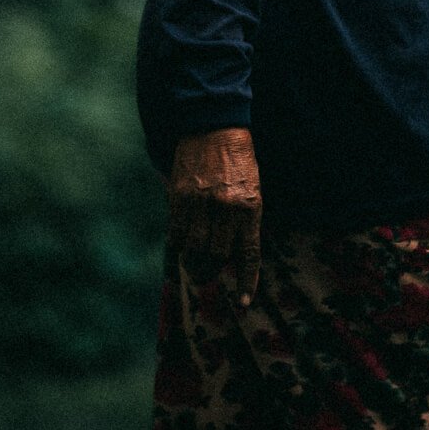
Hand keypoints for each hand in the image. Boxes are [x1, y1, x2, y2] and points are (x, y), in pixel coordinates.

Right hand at [168, 127, 261, 305]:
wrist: (214, 125)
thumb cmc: (237, 159)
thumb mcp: (252, 187)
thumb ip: (244, 220)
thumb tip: (233, 255)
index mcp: (250, 206)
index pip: (248, 254)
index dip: (245, 282)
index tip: (242, 303)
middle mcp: (226, 207)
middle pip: (217, 255)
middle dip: (212, 270)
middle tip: (206, 276)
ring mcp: (202, 202)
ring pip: (194, 249)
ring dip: (193, 260)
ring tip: (193, 262)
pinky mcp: (180, 197)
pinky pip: (176, 233)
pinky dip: (177, 245)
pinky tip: (180, 245)